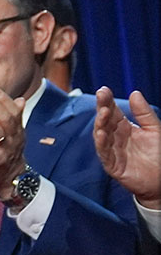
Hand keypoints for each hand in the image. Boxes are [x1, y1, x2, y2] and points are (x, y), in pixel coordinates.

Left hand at [0, 88, 27, 199]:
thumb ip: (14, 117)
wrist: (12, 178)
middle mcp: (13, 138)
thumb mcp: (14, 134)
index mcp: (17, 130)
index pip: (13, 112)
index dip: (4, 100)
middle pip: (5, 118)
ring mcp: (5, 149)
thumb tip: (20, 99)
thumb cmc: (9, 151)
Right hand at [94, 88, 160, 207]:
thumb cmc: (159, 155)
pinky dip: (101, 143)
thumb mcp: (155, 130)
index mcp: (124, 127)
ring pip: (101, 134)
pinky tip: (101, 133)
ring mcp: (112, 150)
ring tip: (103, 113)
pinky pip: (104, 152)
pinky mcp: (112, 164)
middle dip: (102, 108)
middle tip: (101, 96)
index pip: (112, 111)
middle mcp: (116, 137)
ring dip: (100, 123)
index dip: (107, 100)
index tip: (104, 90)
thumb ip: (144, 113)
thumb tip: (135, 93)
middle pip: (105, 120)